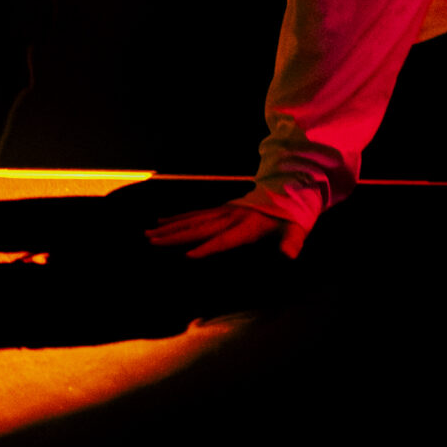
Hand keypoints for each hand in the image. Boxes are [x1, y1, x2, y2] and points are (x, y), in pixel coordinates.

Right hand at [145, 200, 305, 259]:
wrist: (289, 189)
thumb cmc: (292, 217)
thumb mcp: (296, 230)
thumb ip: (291, 243)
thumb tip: (289, 256)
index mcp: (247, 226)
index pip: (223, 239)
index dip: (207, 248)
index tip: (187, 256)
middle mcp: (230, 217)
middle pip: (199, 228)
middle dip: (174, 236)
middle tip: (152, 242)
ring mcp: (223, 211)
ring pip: (192, 220)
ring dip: (170, 228)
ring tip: (149, 234)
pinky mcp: (220, 209)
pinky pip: (195, 214)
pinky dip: (177, 218)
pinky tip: (161, 221)